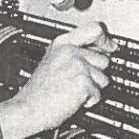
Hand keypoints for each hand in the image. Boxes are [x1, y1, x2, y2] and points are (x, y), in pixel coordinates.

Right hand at [0, 22, 116, 138]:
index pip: (94, 29)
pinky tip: (72, 100)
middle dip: (96, 73)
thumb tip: (99, 52)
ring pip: (104, 78)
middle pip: (103, 59)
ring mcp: (78, 66)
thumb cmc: (37, 92)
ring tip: (73, 91)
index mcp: (62, 44)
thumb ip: (74, 53)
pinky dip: (88, 101)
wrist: (28, 109)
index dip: (105, 39)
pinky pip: (98, 94)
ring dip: (93, 88)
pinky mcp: (83, 82)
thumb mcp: (52, 61)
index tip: (110, 47)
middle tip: (78, 82)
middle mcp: (70, 52)